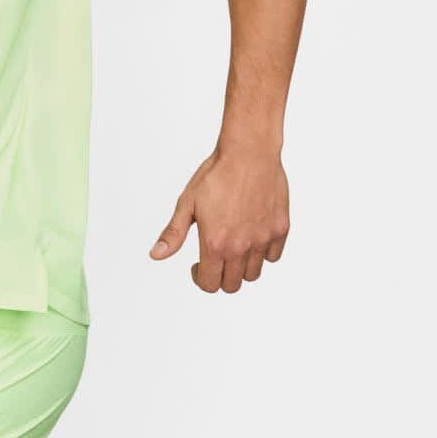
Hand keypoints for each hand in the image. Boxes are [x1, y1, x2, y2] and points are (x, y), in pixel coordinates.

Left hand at [149, 146, 289, 292]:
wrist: (249, 151)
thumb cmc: (217, 174)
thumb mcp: (187, 203)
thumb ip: (173, 234)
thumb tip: (156, 255)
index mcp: (215, 243)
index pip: (209, 285)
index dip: (200, 279)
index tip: (198, 266)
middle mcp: (241, 246)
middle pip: (232, 285)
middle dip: (220, 276)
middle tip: (215, 258)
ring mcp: (263, 239)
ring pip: (253, 274)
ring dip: (241, 268)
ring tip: (233, 247)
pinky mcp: (280, 229)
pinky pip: (273, 256)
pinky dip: (263, 253)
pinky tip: (252, 237)